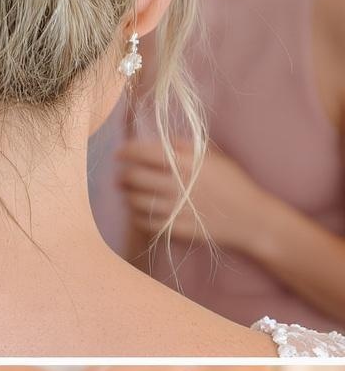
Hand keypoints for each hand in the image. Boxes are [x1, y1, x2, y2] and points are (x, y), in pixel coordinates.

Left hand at [117, 138, 266, 251]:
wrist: (252, 219)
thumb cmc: (234, 184)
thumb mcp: (214, 158)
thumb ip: (185, 147)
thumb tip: (159, 141)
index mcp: (188, 163)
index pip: (145, 152)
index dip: (127, 151)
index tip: (119, 153)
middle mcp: (179, 185)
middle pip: (135, 177)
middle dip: (122, 175)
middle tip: (120, 176)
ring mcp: (177, 209)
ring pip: (136, 201)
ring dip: (127, 195)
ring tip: (129, 193)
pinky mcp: (177, 230)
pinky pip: (146, 222)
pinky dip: (137, 216)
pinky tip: (139, 212)